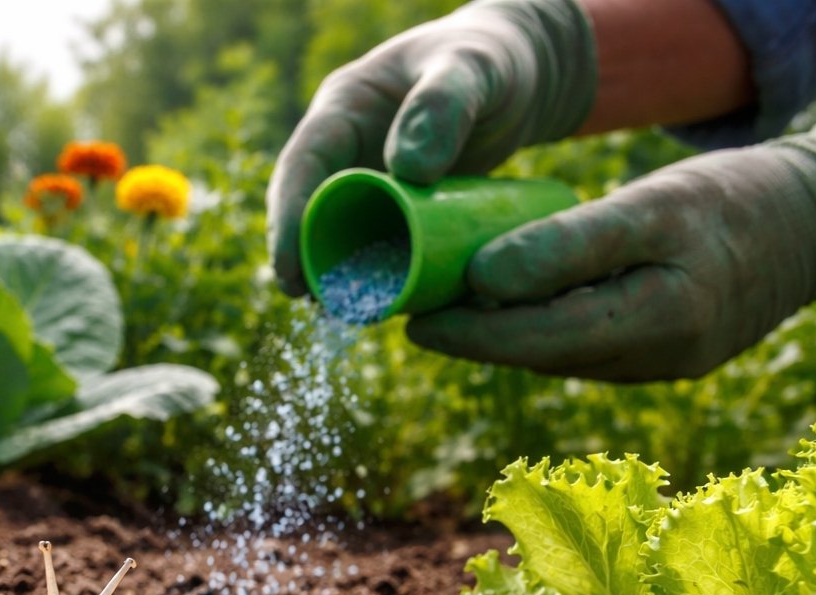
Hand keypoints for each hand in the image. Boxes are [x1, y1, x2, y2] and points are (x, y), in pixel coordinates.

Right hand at [266, 0, 595, 295]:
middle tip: (315, 304)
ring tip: (349, 314)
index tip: (291, 272)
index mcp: (345, 110)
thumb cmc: (495, 59)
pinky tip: (390, 310)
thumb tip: (407, 169)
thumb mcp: (472, 70)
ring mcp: (375, 181)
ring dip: (341, 276)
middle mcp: (350, 149)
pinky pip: (383, 245)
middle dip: (307, 259)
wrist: (527, 75)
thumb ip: (443, 105)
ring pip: (345, 235)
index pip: (300, 167)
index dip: (288, 221)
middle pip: (313, 210)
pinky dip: (383, 277)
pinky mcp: (404, 208)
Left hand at [409, 120, 815, 380]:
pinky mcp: (660, 356)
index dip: (466, 335)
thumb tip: (479, 281)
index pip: (534, 341)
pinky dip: (541, 328)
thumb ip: (565, 247)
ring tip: (445, 307)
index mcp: (655, 324)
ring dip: (503, 335)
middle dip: (474, 337)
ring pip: (558, 354)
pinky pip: (584, 347)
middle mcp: (652, 360)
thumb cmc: (734, 200)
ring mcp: (658, 366)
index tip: (411, 321)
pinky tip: (508, 307)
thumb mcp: (650, 206)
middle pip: (539, 354)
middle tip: (413, 309)